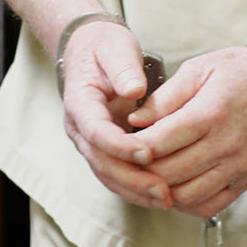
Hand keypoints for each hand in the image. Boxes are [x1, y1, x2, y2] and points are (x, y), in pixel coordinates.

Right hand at [58, 19, 171, 210]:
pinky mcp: (104, 149)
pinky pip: (116, 174)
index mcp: (80, 102)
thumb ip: (124, 68)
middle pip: (101, 162)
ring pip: (107, 175)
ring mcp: (90, 142)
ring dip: (135, 190)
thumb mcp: (115, 47)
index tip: (146, 152)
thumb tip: (135, 90)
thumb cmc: (105, 48)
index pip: (95, 131)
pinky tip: (160, 195)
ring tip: (166, 199)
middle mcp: (80, 128)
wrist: (90, 52)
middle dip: (131, 179)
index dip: (119, 145)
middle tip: (162, 189)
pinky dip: (136, 188)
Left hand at [125, 46, 246, 217]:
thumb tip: (135, 120)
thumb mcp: (200, 68)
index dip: (133, 147)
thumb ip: (165, 97)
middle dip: (142, 170)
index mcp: (212, 112)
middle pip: (168, 173)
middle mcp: (227, 144)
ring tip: (152, 173)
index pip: (159, 142)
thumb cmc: (241, 72)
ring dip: (161, 190)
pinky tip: (177, 185)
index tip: (122, 142)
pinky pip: (209, 206)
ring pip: (186, 195)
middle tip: (130, 160)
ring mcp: (239, 165)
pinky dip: (186, 203)